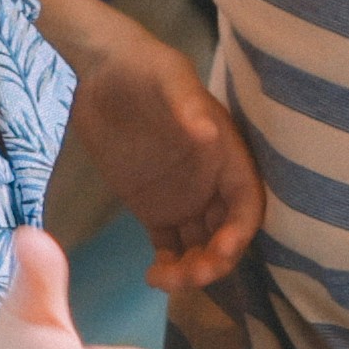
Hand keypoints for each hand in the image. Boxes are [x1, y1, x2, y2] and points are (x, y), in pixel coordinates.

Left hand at [21, 0, 266, 291]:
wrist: (101, 71)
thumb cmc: (144, 68)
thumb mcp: (168, 79)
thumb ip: (187, 106)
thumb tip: (208, 132)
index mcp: (227, 156)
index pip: (247, 204)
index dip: (241, 231)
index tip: (223, 250)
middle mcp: (211, 183)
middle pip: (226, 234)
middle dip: (216, 260)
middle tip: (191, 275)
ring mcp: (183, 198)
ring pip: (199, 247)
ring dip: (192, 270)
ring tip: (164, 280)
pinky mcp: (152, 207)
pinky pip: (169, 246)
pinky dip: (167, 267)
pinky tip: (153, 277)